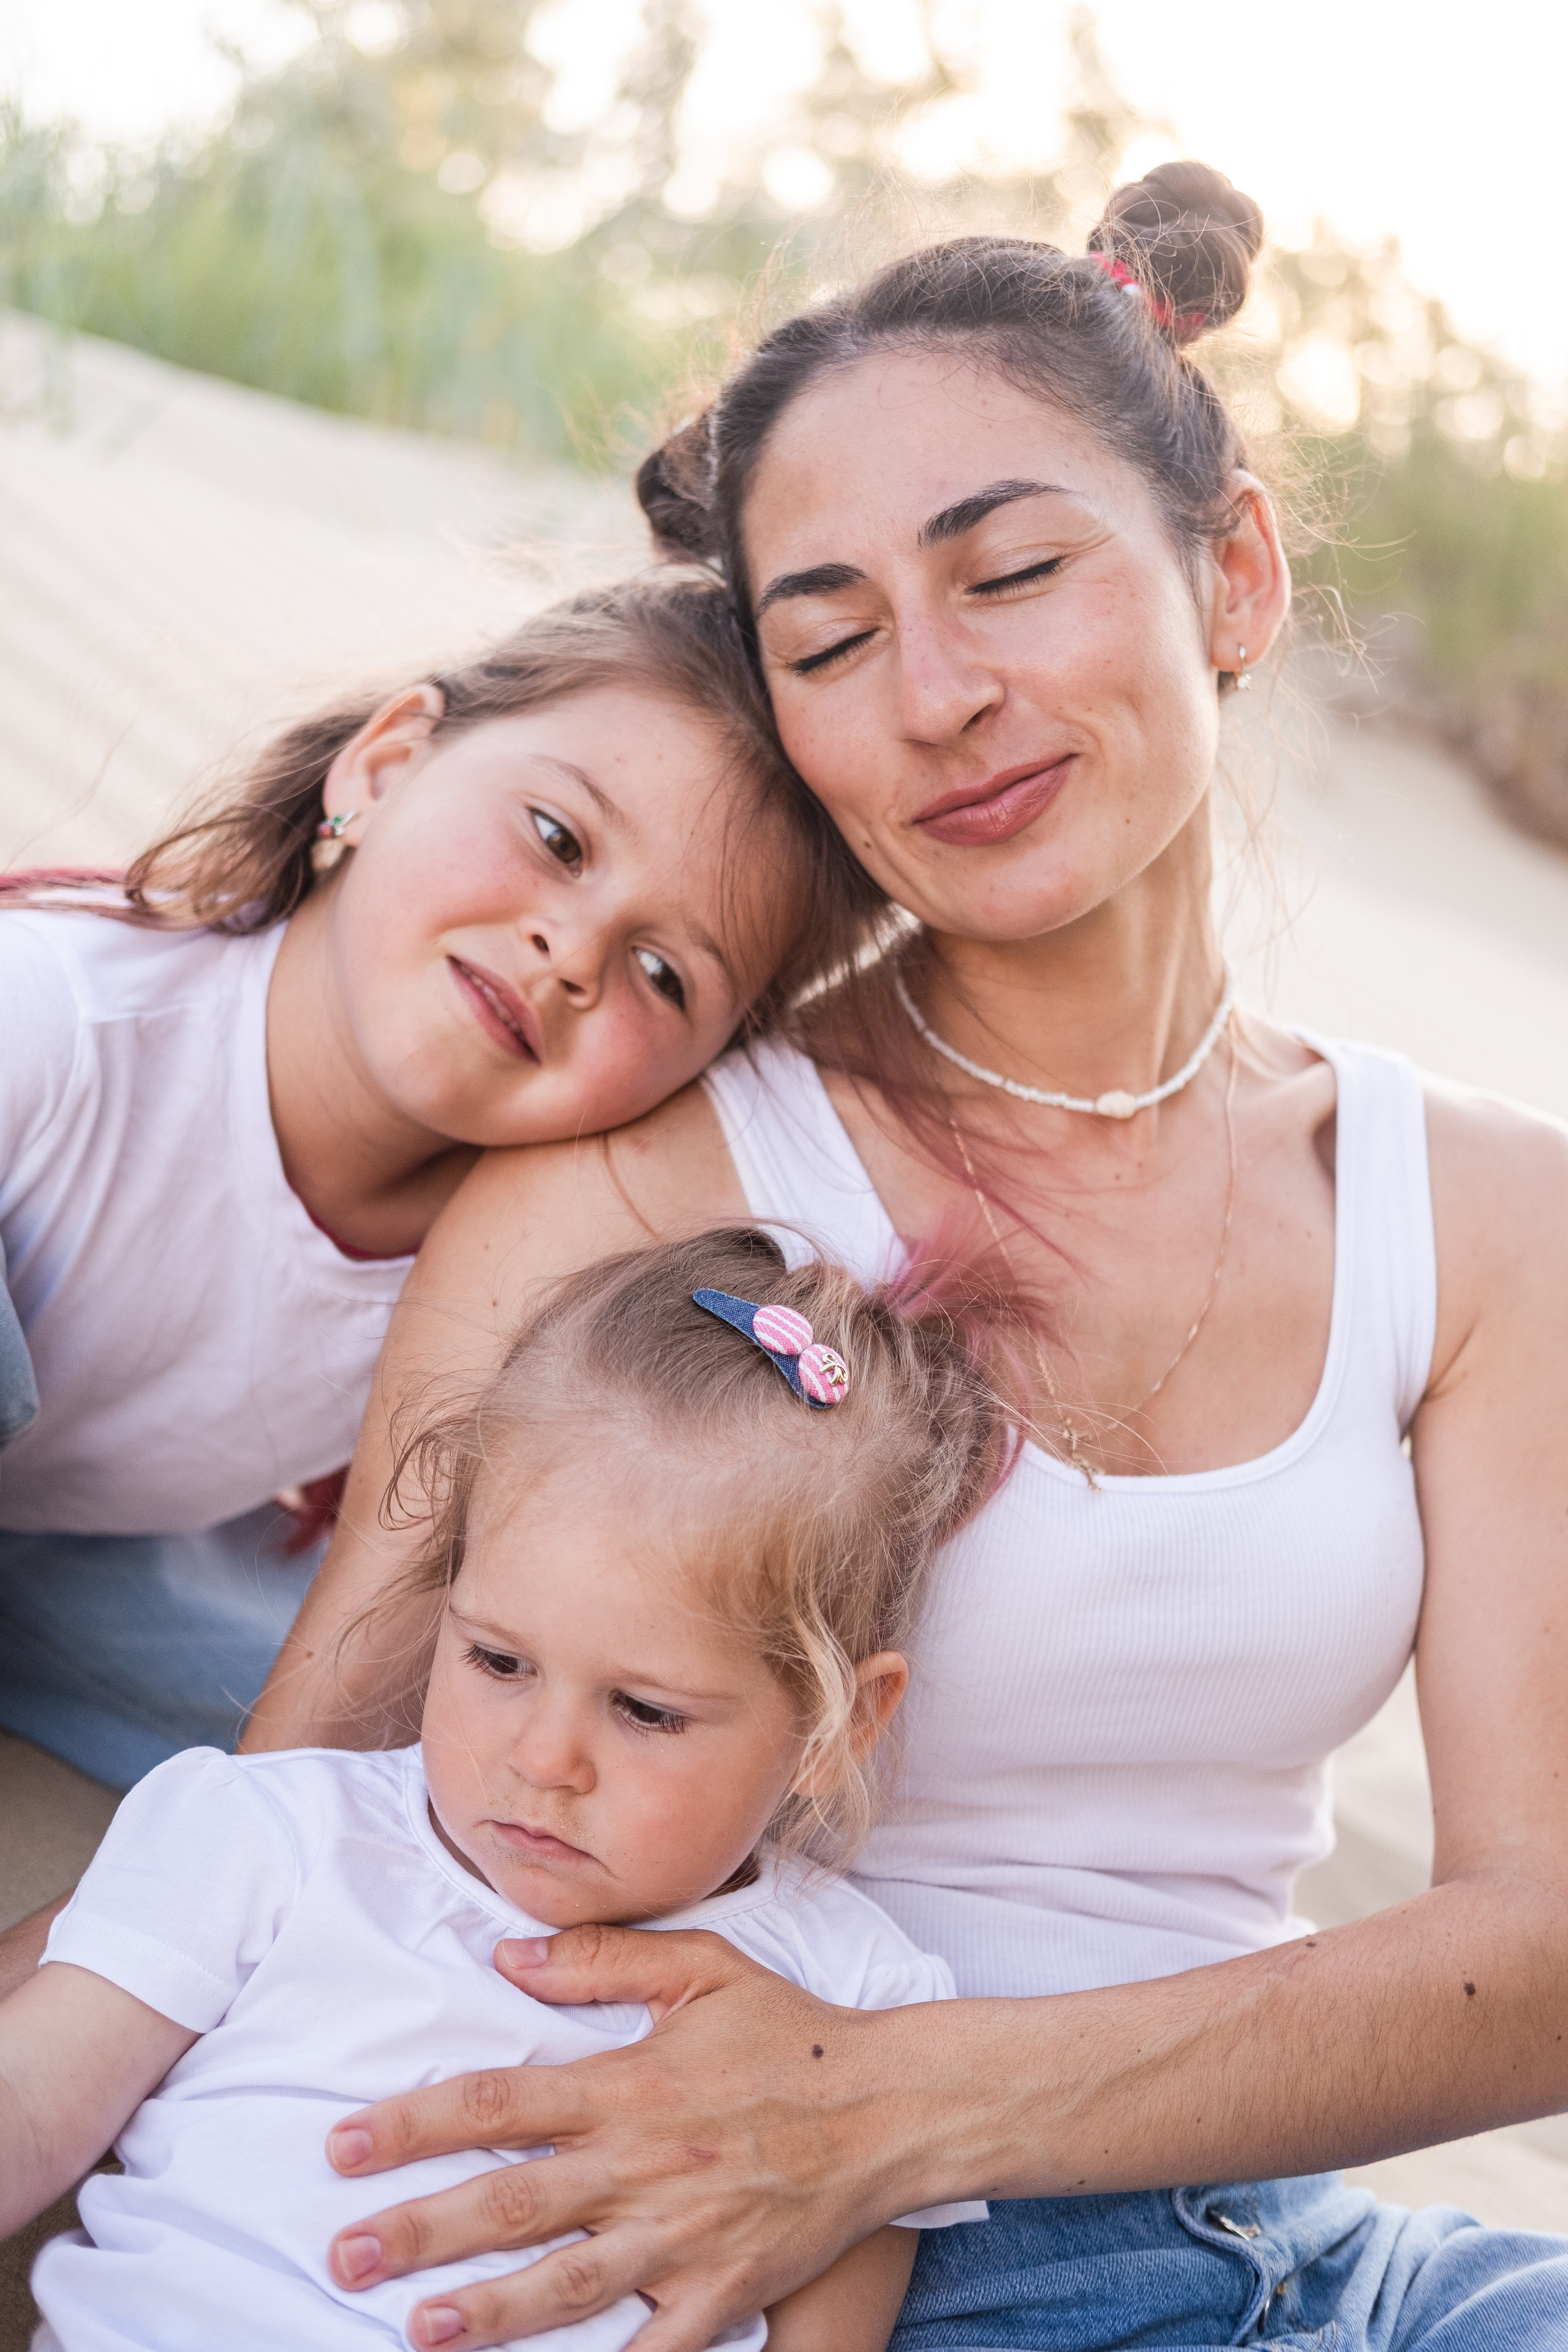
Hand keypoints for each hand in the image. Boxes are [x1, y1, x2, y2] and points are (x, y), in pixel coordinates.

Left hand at [324, 1925, 930, 2351]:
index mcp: (629, 2085)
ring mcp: (683, 2236)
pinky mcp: (724, 2293)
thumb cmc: (793, 2036)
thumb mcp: (704, 1967)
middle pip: (512, 2199)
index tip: (342, 2145)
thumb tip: (509, 1955)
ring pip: (567, 2282)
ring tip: (417, 2327)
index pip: (498, 2100)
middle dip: (419, 2228)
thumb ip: (603, 1957)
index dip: (414, 2122)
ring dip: (487, 2308)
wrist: (894, 2106)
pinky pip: (655, 2351)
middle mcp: (644, 2163)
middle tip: (342, 2251)